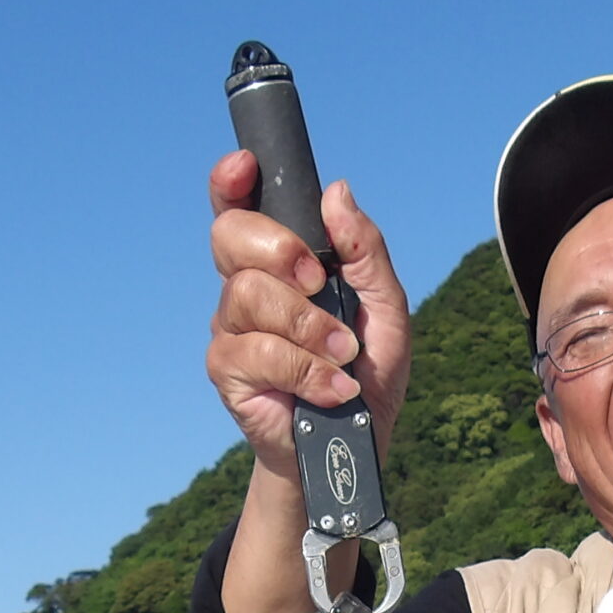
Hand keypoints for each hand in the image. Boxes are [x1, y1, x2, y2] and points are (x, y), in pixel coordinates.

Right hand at [206, 152, 412, 478]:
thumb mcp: (384, 306)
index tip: (244, 167)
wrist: (357, 445)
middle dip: (281, 251)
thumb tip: (337, 194)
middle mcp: (246, 287)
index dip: (231, 181)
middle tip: (320, 284)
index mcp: (278, 263)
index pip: (239, 208)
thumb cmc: (367, 372)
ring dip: (309, 326)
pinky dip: (306, 368)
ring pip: (248, 294)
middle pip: (232, 236)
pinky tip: (332, 387)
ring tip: (344, 356)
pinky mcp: (227, 371)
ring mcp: (232, 329)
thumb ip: (365, 251)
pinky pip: (258, 351)